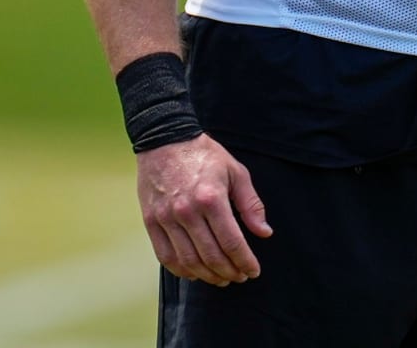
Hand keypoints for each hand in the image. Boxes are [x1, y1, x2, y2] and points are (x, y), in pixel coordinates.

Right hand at [136, 135, 271, 286]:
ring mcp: (166, 217)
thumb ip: (251, 203)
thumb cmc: (204, 154)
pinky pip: (166, 257)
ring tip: (221, 278)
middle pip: (211, 256)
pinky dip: (182, 270)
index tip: (253, 271)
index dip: (245, 262)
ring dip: (208, 276)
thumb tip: (265, 233)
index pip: (232, 242)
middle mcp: (187, 211)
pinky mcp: (151, 221)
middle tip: (239, 276)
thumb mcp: (235, 171)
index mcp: (211, 198)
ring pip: (189, 261)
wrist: (165, 138)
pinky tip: (195, 272)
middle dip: (230, 272)